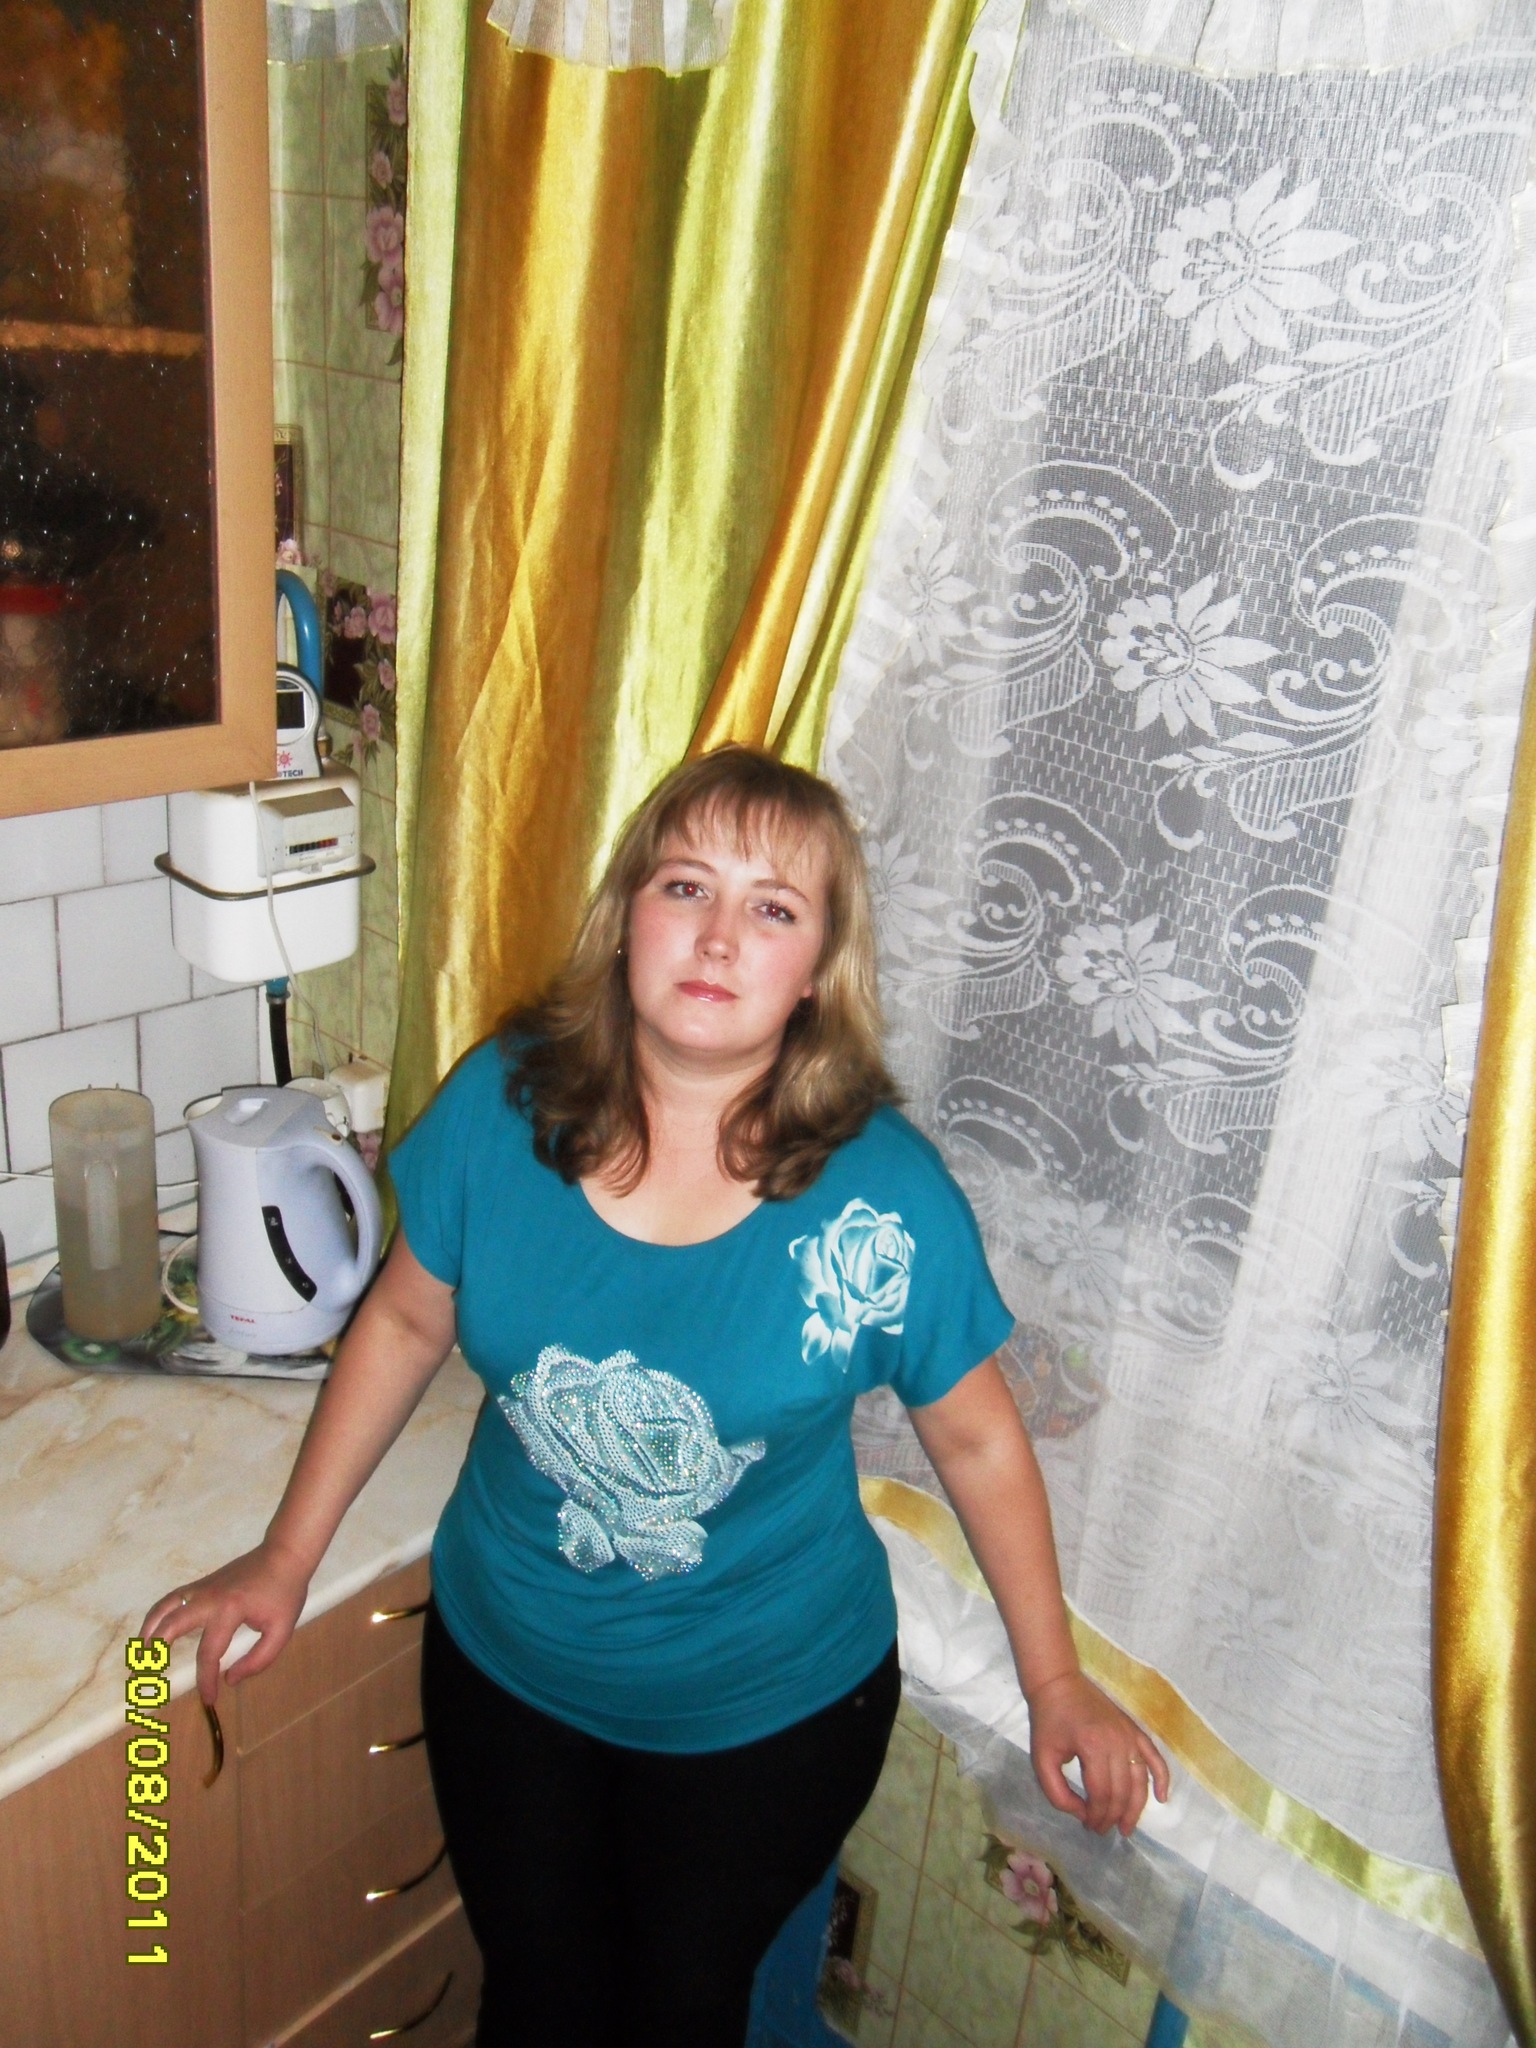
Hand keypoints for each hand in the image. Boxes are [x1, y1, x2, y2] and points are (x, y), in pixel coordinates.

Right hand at [139, 1541, 312, 1706]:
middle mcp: (208, 1599)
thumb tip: (229, 1680)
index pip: (209, 1653)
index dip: (206, 1680)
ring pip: (163, 1609)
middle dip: (153, 1654)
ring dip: (147, 1633)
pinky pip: (170, 1600)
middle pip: (170, 1627)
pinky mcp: (200, 1584)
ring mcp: (201, 1589)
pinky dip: (156, 1617)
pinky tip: (152, 1633)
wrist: (284, 1554)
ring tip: (138, 1658)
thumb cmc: (285, 1593)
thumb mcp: (281, 1631)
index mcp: (229, 1611)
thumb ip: (258, 1660)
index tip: (208, 1700)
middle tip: (142, 1679)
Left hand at [1026, 1671, 1169, 1835]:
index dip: (1096, 1816)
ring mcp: (1129, 1735)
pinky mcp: (1134, 1730)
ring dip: (1135, 1808)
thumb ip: (1058, 1793)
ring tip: (1126, 1827)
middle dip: (1113, 1817)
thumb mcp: (1042, 1760)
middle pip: (1122, 1792)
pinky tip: (1162, 1798)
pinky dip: (1162, 1779)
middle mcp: (1117, 1742)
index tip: (1088, 1826)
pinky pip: (1155, 1757)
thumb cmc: (1048, 1722)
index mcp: (1092, 1747)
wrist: (1059, 1684)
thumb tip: (1082, 1814)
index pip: (1101, 1794)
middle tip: (1102, 1830)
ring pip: (1140, 1781)